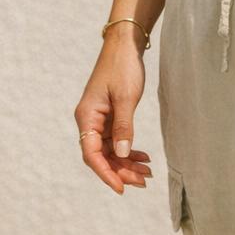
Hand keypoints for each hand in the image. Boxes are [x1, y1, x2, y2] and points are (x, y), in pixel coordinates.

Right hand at [75, 36, 153, 195]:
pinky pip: (117, 140)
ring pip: (111, 150)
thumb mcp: (125, 98)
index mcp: (87, 117)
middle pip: (102, 156)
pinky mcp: (109, 116)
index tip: (121, 188)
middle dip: (121, 170)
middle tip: (143, 181)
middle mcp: (90, 121)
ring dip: (127, 163)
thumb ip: (124, 127)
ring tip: (146, 173)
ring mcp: (99, 120)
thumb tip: (122, 154)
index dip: (105, 173)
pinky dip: (129, 150)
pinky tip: (143, 157)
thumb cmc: (122, 67)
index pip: (92, 154)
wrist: (124, 45)